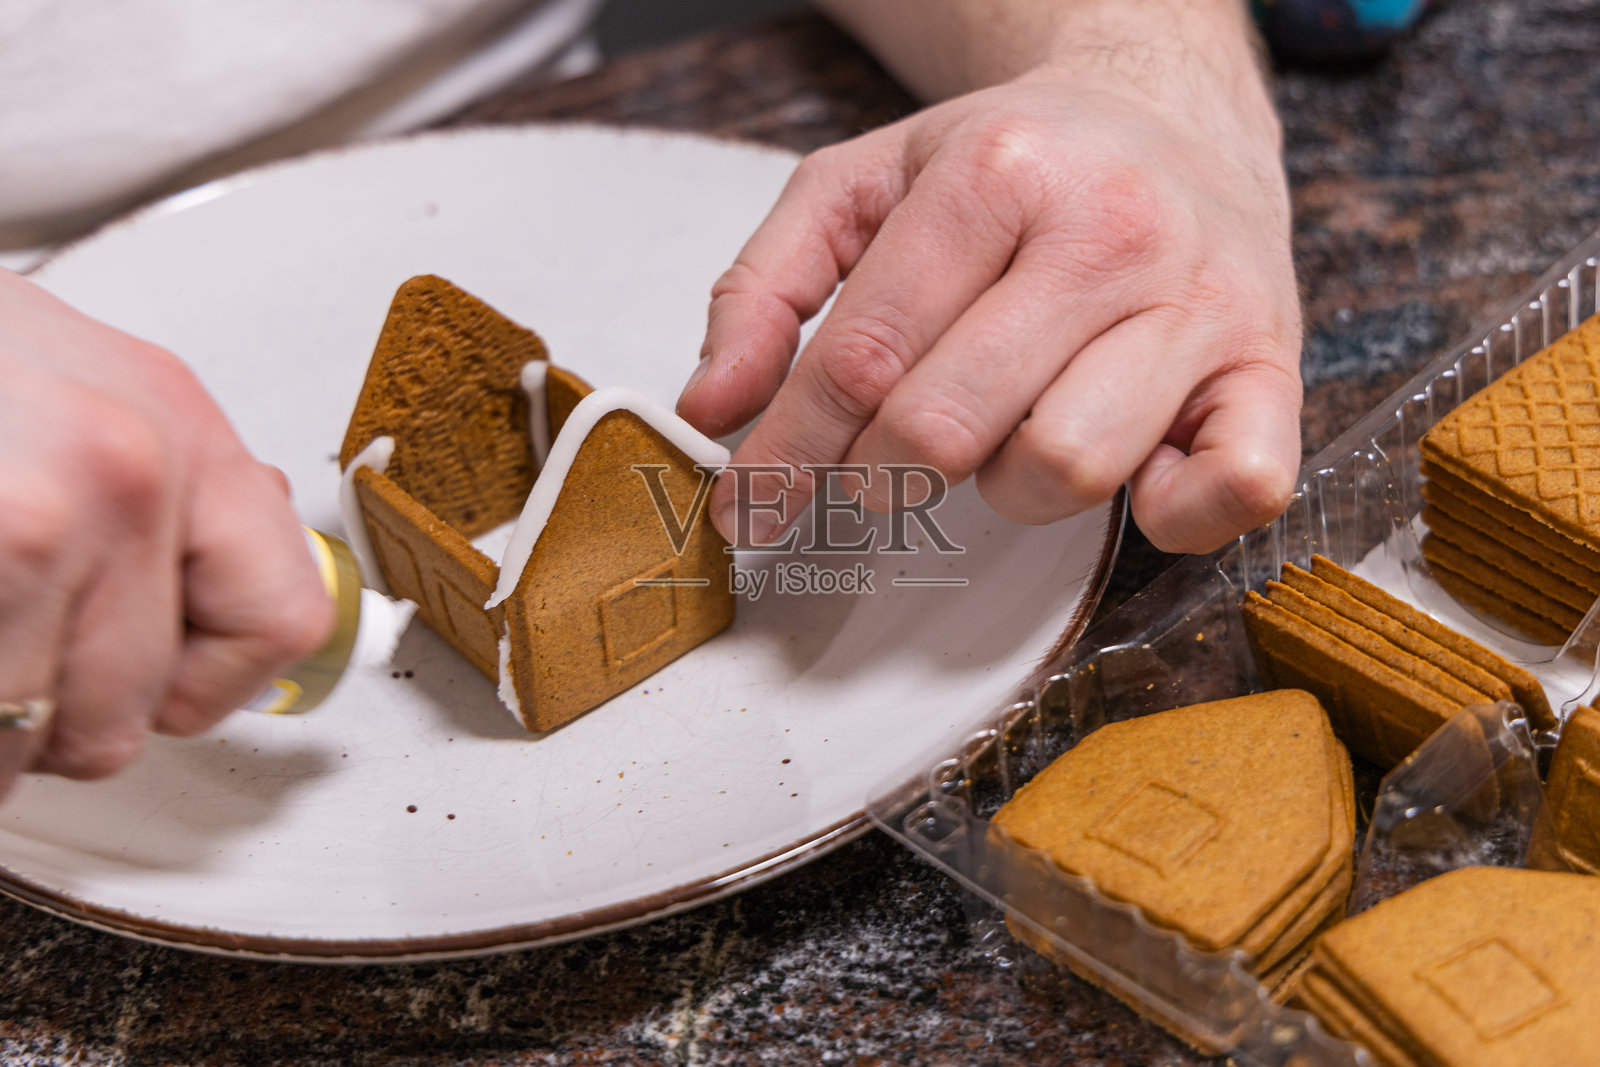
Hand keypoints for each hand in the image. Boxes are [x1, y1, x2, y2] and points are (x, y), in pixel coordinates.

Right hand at [0, 270, 331, 802]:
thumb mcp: (82, 385)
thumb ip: (164, 492)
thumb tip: (225, 588)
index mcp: (178, 427)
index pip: (282, 618)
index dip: (213, 682)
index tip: (170, 689)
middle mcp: (123, 471)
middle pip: (129, 711)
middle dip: (52, 718)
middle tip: (4, 662)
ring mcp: (31, 524)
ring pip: (25, 736)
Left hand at [676, 22, 1300, 553]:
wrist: (1176, 117)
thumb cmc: (1013, 165)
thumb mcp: (863, 182)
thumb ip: (764, 284)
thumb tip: (710, 411)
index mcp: (998, 171)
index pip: (862, 356)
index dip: (787, 453)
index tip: (747, 511)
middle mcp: (1110, 230)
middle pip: (947, 426)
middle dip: (879, 475)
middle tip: (872, 468)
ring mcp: (1203, 302)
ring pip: (1063, 469)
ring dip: (1005, 486)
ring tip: (1009, 429)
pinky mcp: (1274, 366)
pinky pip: (1234, 490)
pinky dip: (1168, 514)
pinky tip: (1130, 472)